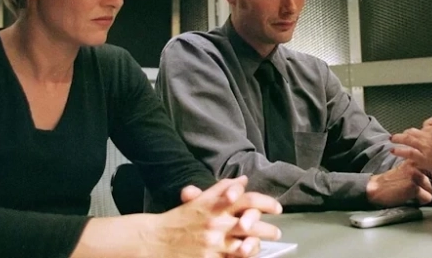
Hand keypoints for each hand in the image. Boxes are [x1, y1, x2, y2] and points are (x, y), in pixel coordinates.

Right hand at [147, 176, 282, 257]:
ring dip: (257, 246)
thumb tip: (243, 180)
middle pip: (251, 224)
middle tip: (276, 232)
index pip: (247, 200)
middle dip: (268, 229)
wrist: (154, 240)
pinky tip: (246, 256)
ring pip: (245, 246)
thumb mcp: (200, 200)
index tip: (276, 208)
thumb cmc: (179, 219)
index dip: (266, 203)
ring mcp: (212, 243)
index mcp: (215, 206)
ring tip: (263, 246)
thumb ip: (222, 189)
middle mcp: (216, 223)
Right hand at [366, 160, 431, 206]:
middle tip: (422, 188)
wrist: (378, 188)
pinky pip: (428, 197)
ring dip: (427, 195)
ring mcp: (416, 174)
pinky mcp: (413, 185)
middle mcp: (419, 163)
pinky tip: (411, 195)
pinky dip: (422, 200)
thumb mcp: (417, 178)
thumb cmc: (399, 183)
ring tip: (414, 191)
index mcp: (420, 158)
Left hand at [391, 126, 431, 178]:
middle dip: (408, 133)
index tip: (418, 135)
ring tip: (393, 139)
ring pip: (408, 139)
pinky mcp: (423, 157)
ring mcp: (426, 145)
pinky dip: (399, 150)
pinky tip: (393, 150)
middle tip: (402, 135)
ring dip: (399, 138)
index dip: (421, 132)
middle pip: (416, 132)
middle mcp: (431, 135)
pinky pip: (407, 152)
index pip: (427, 129)